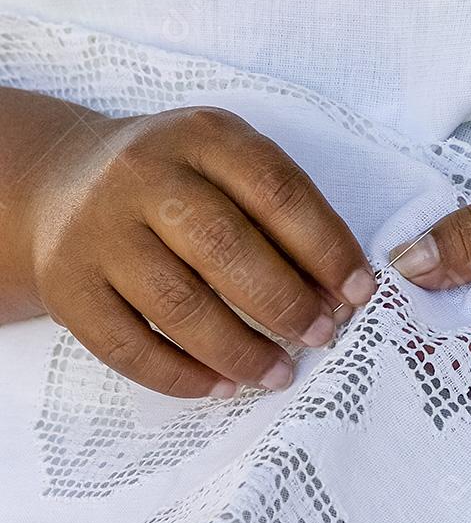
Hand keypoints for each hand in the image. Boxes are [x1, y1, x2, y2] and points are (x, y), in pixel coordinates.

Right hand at [7, 99, 375, 396]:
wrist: (59, 183)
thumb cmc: (169, 184)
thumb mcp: (223, 167)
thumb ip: (278, 216)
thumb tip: (336, 293)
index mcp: (199, 136)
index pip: (276, 190)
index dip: (326, 247)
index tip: (358, 293)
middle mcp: (142, 175)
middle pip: (225, 247)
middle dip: (286, 302)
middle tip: (322, 335)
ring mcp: (97, 232)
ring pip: (178, 305)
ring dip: (241, 350)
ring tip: (279, 373)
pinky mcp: (65, 286)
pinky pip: (128, 346)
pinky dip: (183, 377)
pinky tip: (223, 386)